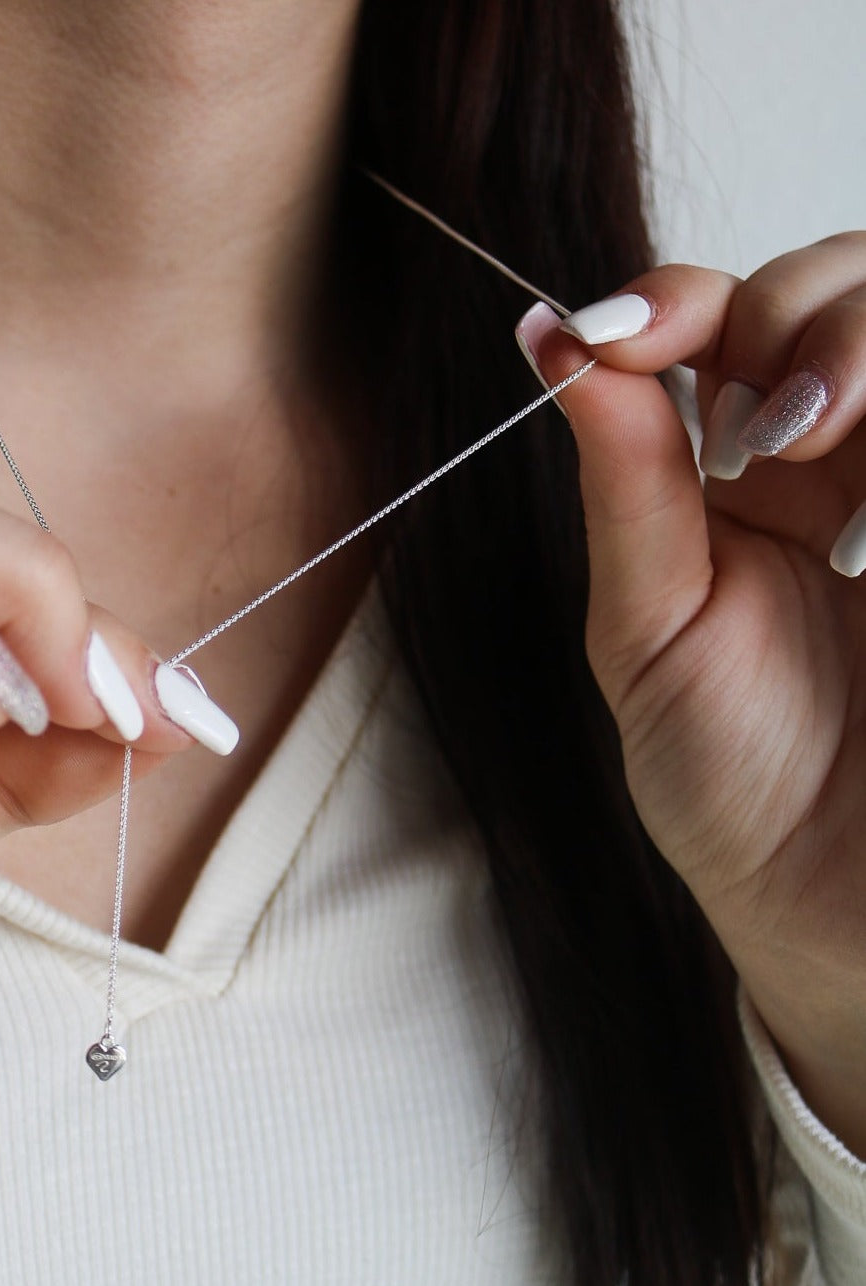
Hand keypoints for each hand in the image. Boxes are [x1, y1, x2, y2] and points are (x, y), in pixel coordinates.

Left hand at [518, 234, 865, 1156]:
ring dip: (861, 353)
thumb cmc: (731, 779)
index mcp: (736, 479)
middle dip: (796, 322)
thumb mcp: (650, 627)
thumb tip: (549, 338)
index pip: (724, 320)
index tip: (617, 336)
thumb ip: (625, 481)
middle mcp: (839, 460)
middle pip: (843, 285)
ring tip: (808, 450)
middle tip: (757, 432)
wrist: (831, 903)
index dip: (677, 301)